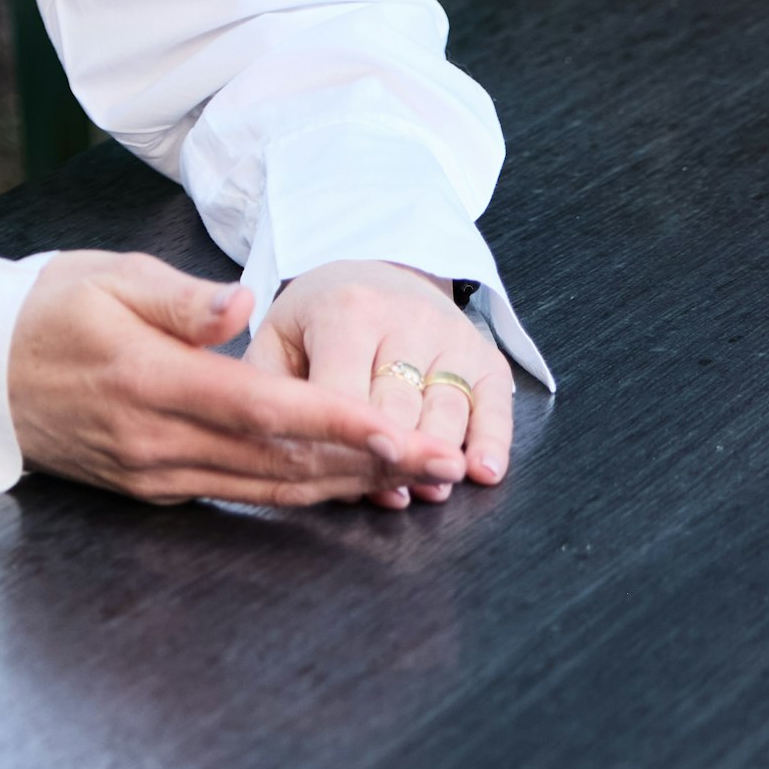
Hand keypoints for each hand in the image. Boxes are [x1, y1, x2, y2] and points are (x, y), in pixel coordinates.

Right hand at [8, 250, 464, 507]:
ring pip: (265, 487)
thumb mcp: (105, 276)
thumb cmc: (45, 309)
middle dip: (367, 463)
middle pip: (278, 462)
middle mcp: (154, 439)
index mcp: (147, 379)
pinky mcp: (150, 489)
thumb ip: (179, 297)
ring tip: (411, 476)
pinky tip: (340, 481)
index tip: (397, 428)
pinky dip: (295, 490)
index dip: (334, 421)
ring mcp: (152, 473)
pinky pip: (236, 492)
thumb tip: (241, 303)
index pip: (260, 409)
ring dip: (343, 484)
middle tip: (440, 461)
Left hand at [253, 258, 516, 508]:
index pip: (342, 387)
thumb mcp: (279, 336)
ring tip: (427, 490)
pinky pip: (495, 405)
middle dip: (389, 456)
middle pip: (399, 406)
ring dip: (437, 459)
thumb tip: (293, 456)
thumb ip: (273, 388)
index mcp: (345, 311)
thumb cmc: (320, 319)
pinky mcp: (486, 356)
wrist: (380, 275)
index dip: (340, 436)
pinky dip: (492, 443)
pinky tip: (484, 472)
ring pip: (447, 411)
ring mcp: (451, 337)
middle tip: (382, 493)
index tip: (335, 476)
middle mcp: (404, 319)